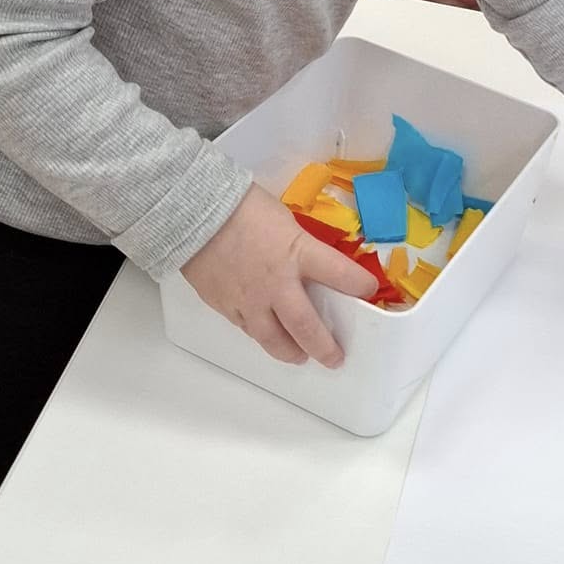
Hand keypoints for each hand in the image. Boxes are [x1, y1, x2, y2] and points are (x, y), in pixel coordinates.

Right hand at [181, 185, 377, 365]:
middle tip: (334, 358)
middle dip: (325, 347)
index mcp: (298, 253)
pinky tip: (265, 335)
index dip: (360, 286)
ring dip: (290, 352)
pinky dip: (259, 334)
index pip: (341, 275)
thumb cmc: (240, 206)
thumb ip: (298, 246)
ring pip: (274, 340)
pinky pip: (247, 329)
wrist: (195, 211)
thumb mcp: (283, 220)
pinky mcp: (226, 306)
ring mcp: (250, 300)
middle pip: (308, 327)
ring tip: (299, 357)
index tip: (369, 291)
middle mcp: (278, 284)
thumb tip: (306, 262)